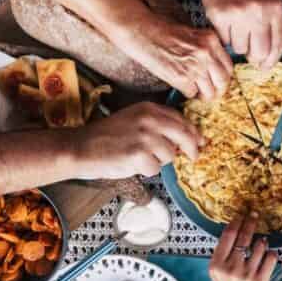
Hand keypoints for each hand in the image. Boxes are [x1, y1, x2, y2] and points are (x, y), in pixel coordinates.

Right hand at [72, 101, 200, 178]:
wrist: (81, 146)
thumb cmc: (106, 137)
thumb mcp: (134, 120)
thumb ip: (157, 125)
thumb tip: (184, 140)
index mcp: (149, 109)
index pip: (181, 119)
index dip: (193, 132)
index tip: (200, 141)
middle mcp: (150, 119)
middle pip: (185, 134)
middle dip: (192, 148)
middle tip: (194, 156)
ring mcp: (145, 136)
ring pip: (170, 155)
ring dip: (158, 161)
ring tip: (139, 157)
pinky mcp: (139, 154)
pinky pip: (155, 169)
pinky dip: (146, 171)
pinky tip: (131, 164)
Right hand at [120, 12, 232, 100]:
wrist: (142, 31)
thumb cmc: (162, 31)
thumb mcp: (193, 34)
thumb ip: (207, 49)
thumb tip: (215, 70)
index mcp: (211, 39)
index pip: (229, 66)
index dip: (223, 78)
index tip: (218, 82)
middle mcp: (206, 52)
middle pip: (223, 81)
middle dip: (217, 90)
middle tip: (209, 93)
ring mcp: (195, 66)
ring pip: (210, 92)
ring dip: (202, 95)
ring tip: (195, 91)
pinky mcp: (181, 77)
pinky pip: (192, 93)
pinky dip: (187, 93)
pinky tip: (181, 85)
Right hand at [201, 0, 281, 69]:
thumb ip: (272, 23)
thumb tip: (269, 54)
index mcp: (275, 9)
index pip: (278, 44)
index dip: (272, 60)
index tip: (266, 66)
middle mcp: (259, 12)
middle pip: (259, 52)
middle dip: (254, 57)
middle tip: (249, 55)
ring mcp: (239, 14)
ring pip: (239, 48)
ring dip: (237, 43)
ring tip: (235, 27)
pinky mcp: (220, 16)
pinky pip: (224, 40)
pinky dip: (224, 36)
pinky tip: (226, 22)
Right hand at [210, 213, 276, 280]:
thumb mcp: (218, 276)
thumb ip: (223, 256)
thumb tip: (234, 231)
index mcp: (216, 265)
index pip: (227, 235)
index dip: (236, 221)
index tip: (241, 215)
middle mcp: (230, 268)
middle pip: (243, 236)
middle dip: (251, 222)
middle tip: (255, 214)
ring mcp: (245, 275)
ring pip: (259, 245)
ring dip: (263, 242)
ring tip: (261, 244)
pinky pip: (270, 257)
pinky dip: (271, 254)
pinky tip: (268, 257)